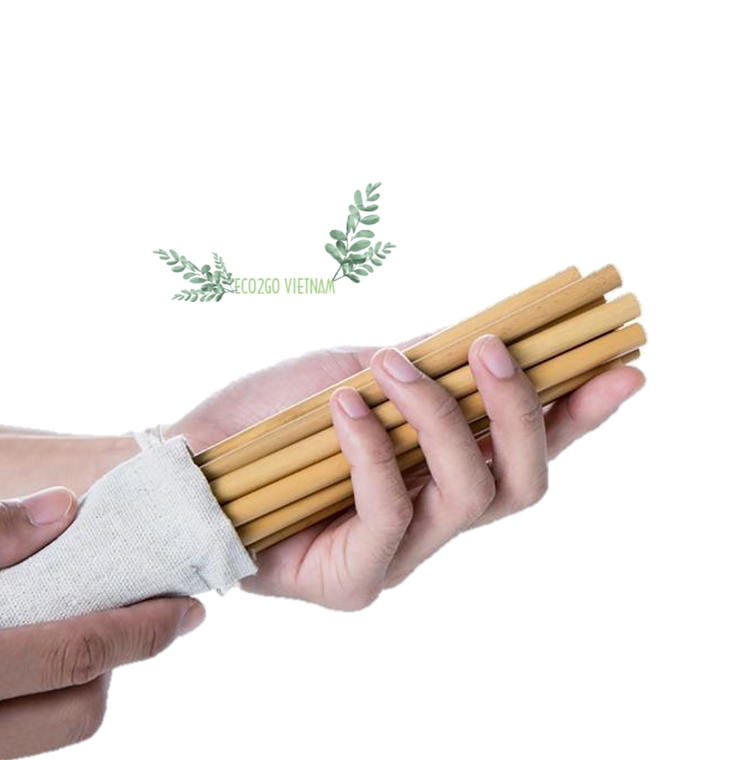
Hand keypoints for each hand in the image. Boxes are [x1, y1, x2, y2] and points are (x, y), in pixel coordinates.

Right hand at [0, 488, 204, 758]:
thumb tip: (61, 506)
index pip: (79, 654)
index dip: (145, 629)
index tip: (189, 609)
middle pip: (82, 711)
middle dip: (120, 660)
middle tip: (143, 616)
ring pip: (55, 726)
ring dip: (81, 681)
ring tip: (87, 626)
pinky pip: (26, 731)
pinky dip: (47, 696)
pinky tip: (45, 645)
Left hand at [169, 337, 643, 610]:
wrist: (194, 460)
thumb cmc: (277, 416)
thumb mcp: (360, 373)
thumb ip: (423, 369)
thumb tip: (481, 340)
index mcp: (445, 469)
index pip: (531, 448)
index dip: (581, 413)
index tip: (622, 366)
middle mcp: (436, 518)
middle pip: (522, 483)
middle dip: (520, 409)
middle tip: (494, 347)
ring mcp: (400, 555)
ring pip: (468, 496)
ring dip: (441, 417)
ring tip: (396, 366)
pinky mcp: (354, 582)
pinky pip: (391, 512)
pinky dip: (376, 450)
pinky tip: (347, 406)